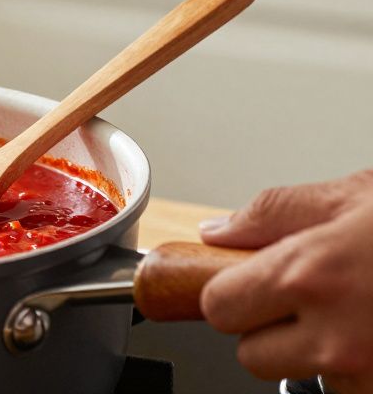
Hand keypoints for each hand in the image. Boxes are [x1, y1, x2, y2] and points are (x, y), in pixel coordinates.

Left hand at [200, 170, 372, 390]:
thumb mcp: (353, 198)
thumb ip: (274, 212)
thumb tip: (217, 231)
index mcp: (310, 276)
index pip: (216, 307)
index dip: (229, 292)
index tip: (245, 283)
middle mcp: (334, 336)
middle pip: (251, 355)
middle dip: (269, 329)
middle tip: (308, 298)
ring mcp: (363, 372)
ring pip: (301, 373)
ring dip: (317, 351)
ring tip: (354, 311)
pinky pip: (346, 386)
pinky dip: (356, 365)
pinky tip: (372, 329)